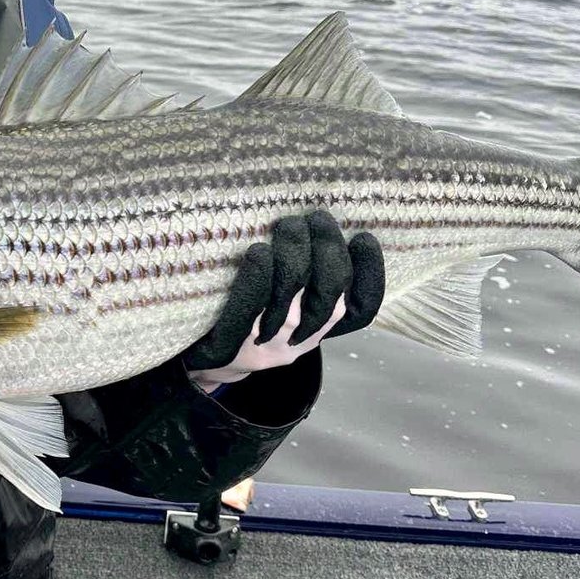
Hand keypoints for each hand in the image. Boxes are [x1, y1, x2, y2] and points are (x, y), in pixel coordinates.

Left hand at [185, 211, 383, 391]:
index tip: (364, 238)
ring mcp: (268, 341)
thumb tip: (332, 226)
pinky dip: (258, 275)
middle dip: (327, 244)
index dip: (371, 274)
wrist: (208, 361)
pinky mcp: (231, 342)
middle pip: (331, 289)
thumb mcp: (293, 304)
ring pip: (293, 289)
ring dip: (294, 249)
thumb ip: (313, 277)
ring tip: (289, 224)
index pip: (362, 310)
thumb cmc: (255, 316)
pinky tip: (259, 251)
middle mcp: (302, 336)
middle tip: (315, 218)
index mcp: (320, 327)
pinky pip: (249, 305)